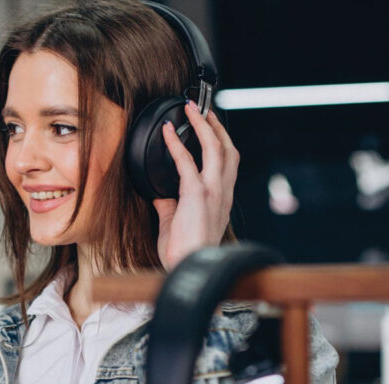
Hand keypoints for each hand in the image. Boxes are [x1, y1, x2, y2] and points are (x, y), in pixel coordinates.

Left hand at [154, 100, 238, 270]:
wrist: (188, 268)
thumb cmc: (184, 253)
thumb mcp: (177, 226)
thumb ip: (171, 208)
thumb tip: (160, 197)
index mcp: (221, 201)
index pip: (227, 166)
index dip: (221, 144)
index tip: (211, 131)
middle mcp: (223, 193)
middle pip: (228, 150)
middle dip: (217, 127)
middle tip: (205, 111)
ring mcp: (213, 191)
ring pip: (215, 148)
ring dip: (203, 126)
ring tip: (191, 110)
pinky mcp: (196, 193)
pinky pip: (186, 161)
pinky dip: (176, 143)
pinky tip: (167, 132)